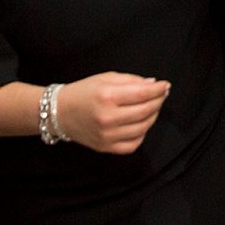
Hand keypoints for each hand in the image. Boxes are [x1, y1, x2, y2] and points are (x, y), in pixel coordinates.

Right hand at [56, 72, 171, 153]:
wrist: (59, 112)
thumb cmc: (83, 92)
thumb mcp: (106, 78)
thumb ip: (132, 80)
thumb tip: (153, 84)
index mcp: (108, 97)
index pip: (143, 94)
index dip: (158, 89)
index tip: (166, 85)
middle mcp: (108, 118)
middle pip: (146, 111)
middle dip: (158, 101)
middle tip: (161, 95)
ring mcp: (107, 135)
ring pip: (143, 128)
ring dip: (153, 116)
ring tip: (151, 107)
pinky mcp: (105, 147)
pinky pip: (133, 145)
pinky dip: (141, 134)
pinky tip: (140, 124)